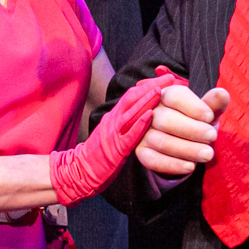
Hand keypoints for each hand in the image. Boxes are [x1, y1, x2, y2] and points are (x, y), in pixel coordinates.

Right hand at [49, 70, 184, 204]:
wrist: (80, 171)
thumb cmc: (100, 154)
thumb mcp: (112, 132)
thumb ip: (126, 122)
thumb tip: (144, 113)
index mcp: (113, 116)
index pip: (131, 95)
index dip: (148, 85)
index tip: (165, 78)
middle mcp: (112, 121)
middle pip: (131, 98)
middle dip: (150, 87)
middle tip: (168, 78)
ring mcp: (113, 134)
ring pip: (130, 113)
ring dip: (145, 100)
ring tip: (160, 90)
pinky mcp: (115, 149)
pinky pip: (129, 135)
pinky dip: (139, 124)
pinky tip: (150, 115)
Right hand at [136, 83, 230, 177]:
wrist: (180, 141)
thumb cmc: (194, 121)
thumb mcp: (205, 112)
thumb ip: (213, 104)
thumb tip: (222, 93)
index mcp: (165, 96)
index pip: (174, 96)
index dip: (193, 107)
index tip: (209, 117)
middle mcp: (150, 112)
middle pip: (165, 119)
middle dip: (192, 130)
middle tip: (212, 137)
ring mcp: (142, 132)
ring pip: (160, 141)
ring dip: (186, 149)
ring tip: (207, 154)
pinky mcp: (140, 151)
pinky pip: (151, 160)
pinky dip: (171, 164)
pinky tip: (190, 167)